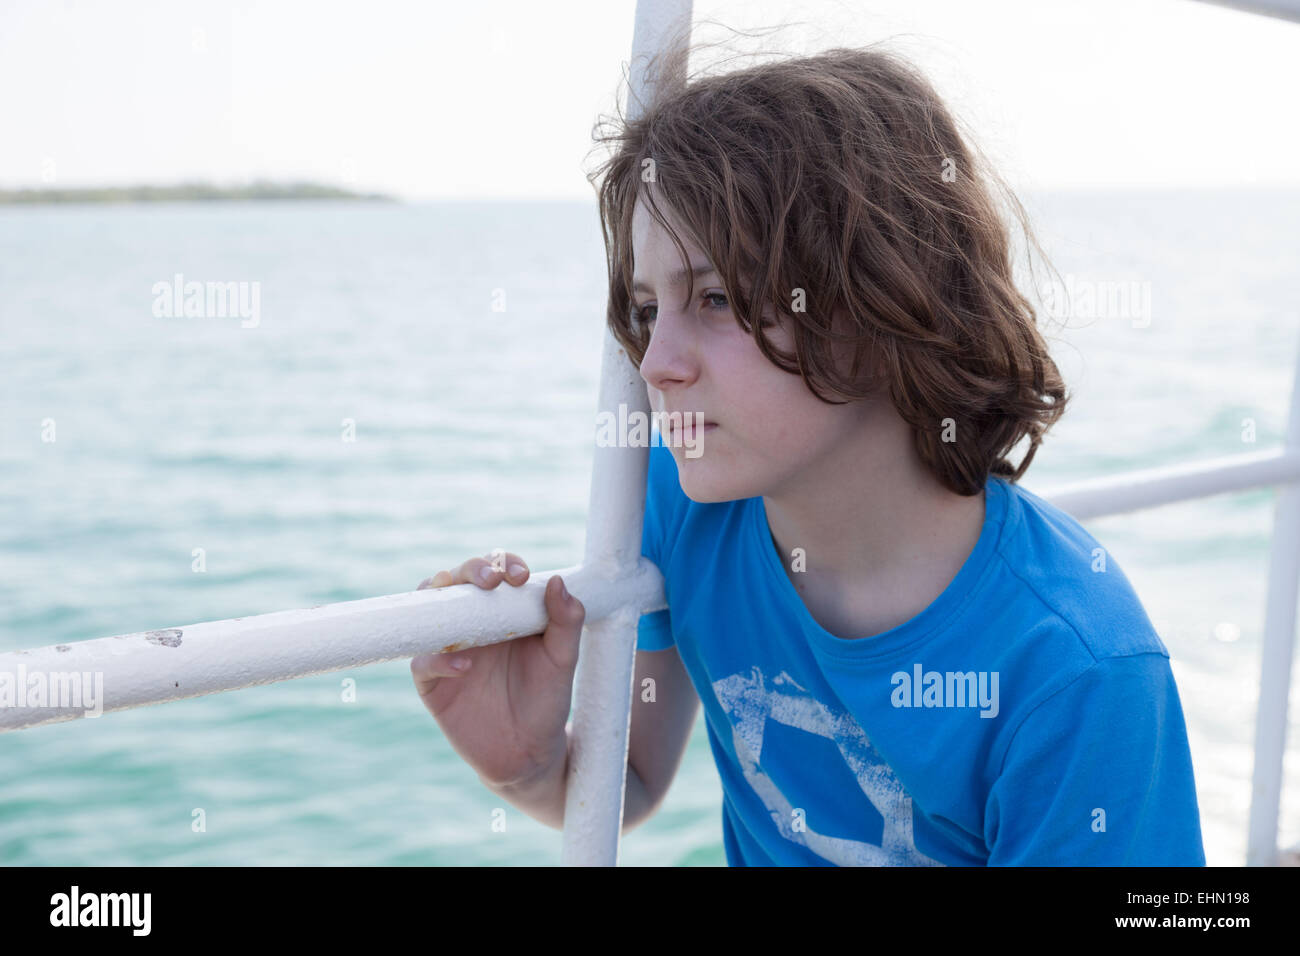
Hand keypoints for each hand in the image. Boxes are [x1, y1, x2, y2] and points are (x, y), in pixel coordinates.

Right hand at [410, 553, 585, 789]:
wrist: (528, 752)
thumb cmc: (547, 700)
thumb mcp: (563, 661)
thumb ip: (565, 623)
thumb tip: (556, 580)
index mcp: (503, 612)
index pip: (496, 572)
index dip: (504, 564)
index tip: (521, 576)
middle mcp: (470, 623)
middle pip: (457, 580)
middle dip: (472, 570)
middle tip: (491, 580)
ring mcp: (447, 650)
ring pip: (429, 609)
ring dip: (440, 598)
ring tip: (463, 603)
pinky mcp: (432, 682)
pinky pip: (424, 662)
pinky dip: (439, 659)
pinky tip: (465, 666)